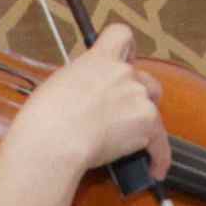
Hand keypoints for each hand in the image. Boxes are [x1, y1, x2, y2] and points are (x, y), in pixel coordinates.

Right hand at [8, 26, 168, 191]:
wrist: (56, 138)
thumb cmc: (45, 117)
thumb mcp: (58, 85)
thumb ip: (80, 84)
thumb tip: (83, 97)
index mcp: (99, 59)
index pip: (122, 35)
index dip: (127, 49)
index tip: (126, 60)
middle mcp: (123, 73)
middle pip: (145, 80)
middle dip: (137, 98)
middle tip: (121, 116)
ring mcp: (138, 96)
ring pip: (152, 110)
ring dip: (143, 126)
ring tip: (130, 146)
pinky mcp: (147, 122)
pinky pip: (160, 142)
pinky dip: (158, 157)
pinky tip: (154, 170)